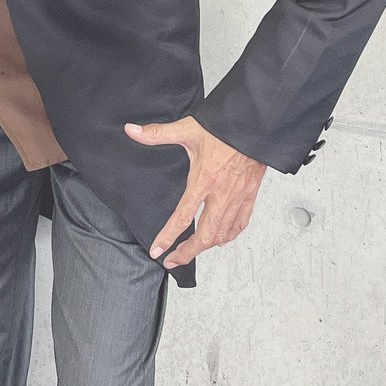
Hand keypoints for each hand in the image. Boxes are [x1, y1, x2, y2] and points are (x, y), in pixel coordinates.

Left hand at [124, 116, 266, 267]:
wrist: (254, 125)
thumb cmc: (222, 128)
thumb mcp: (186, 129)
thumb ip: (157, 133)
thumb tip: (131, 130)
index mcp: (204, 180)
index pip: (182, 216)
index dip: (168, 236)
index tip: (157, 251)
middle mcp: (221, 194)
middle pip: (205, 236)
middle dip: (187, 253)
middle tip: (172, 260)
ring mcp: (237, 197)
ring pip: (223, 234)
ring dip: (206, 247)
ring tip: (192, 251)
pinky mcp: (250, 195)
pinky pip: (241, 224)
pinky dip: (229, 235)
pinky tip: (221, 238)